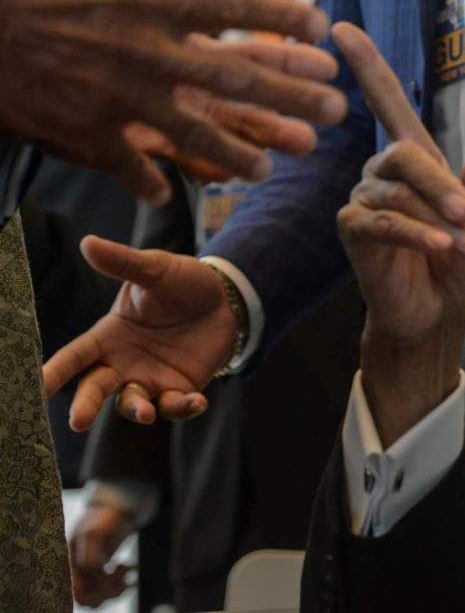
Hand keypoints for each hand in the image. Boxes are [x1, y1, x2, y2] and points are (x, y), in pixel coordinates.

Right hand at [0, 0, 345, 204]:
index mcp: (148, 4)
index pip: (231, 7)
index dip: (280, 17)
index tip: (321, 26)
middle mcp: (146, 53)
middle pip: (235, 77)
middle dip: (293, 96)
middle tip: (336, 112)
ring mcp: (120, 99)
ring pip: (197, 133)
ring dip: (241, 152)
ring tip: (271, 168)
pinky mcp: (88, 135)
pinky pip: (132, 166)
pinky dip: (152, 181)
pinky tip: (170, 193)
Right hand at [42, 238, 233, 430]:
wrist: (225, 298)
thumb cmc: (182, 282)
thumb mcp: (154, 270)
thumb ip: (123, 263)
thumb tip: (88, 242)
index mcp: (109, 335)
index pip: (77, 355)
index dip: (57, 370)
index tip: (38, 387)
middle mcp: (124, 362)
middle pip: (96, 388)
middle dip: (86, 405)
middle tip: (78, 421)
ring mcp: (151, 378)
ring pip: (134, 403)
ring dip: (137, 409)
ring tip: (146, 412)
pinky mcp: (180, 388)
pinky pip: (176, 405)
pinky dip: (184, 407)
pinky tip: (196, 402)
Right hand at [69, 499, 137, 607]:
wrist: (119, 507)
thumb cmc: (104, 517)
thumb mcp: (94, 534)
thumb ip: (90, 556)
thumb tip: (94, 576)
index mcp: (68, 565)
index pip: (73, 594)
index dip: (91, 592)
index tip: (107, 573)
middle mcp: (77, 572)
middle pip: (87, 600)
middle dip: (106, 591)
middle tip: (120, 570)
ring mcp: (90, 574)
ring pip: (99, 598)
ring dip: (117, 588)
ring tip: (128, 567)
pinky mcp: (103, 572)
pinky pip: (109, 592)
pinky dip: (123, 585)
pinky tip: (132, 570)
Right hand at [332, 23, 464, 445]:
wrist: (433, 314)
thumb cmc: (455, 263)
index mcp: (414, 161)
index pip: (389, 103)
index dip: (369, 66)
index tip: (341, 28)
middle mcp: (382, 173)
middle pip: (402, 153)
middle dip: (438, 182)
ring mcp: (363, 200)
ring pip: (394, 191)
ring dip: (435, 218)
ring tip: (463, 244)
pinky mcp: (353, 232)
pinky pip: (381, 222)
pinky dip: (415, 234)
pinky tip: (441, 247)